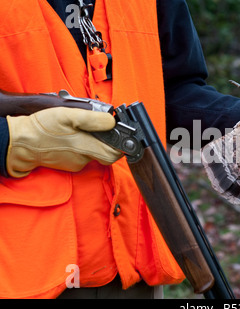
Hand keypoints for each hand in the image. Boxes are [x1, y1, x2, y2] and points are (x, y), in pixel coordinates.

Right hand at [6, 107, 122, 177]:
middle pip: (108, 155)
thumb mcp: (68, 116)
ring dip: (95, 143)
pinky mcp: (70, 164)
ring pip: (95, 154)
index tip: (120, 133)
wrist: (21, 143)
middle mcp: (84, 159)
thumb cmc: (43, 128)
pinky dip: (83, 147)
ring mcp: (77, 163)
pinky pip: (84, 156)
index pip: (116, 153)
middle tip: (104, 131)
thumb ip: (92, 119)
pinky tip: (74, 138)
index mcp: (86, 147)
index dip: (121, 144)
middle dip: (110, 143)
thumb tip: (111, 121)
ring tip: (83, 131)